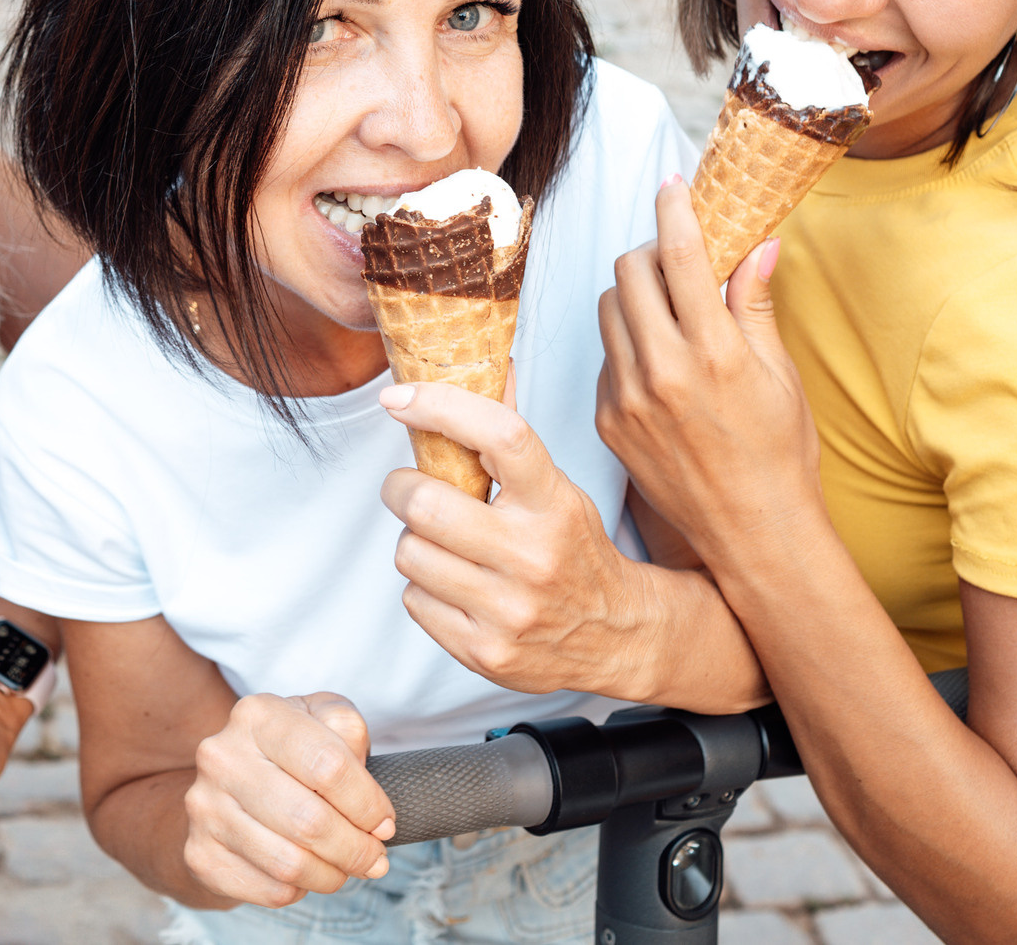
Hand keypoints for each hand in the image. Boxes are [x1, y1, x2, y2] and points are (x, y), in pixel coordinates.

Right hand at [183, 693, 392, 907]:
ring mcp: (205, 808)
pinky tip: (306, 872)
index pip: (328, 765)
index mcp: (257, 715)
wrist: (226, 788)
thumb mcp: (321, 721)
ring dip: (333, 874)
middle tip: (375, 857)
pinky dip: (301, 890)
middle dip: (357, 848)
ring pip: (290, 863)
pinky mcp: (201, 855)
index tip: (384, 822)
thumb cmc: (288, 753)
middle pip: (309, 821)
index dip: (368, 803)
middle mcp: (222, 758)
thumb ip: (348, 730)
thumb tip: (369, 792)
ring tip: (345, 866)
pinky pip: (270, 890)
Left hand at [377, 384, 656, 699]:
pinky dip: (424, 589)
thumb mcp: (556, 489)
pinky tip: (457, 586)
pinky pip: (414, 601)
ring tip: (444, 545)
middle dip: (402, 490)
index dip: (442, 406)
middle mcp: (533, 555)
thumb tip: (489, 365)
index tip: (399, 397)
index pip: (501, 435)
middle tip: (410, 489)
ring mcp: (509, 608)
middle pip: (426, 504)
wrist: (617, 637)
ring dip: (415, 543)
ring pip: (410, 553)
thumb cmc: (574, 551)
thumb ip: (511, 438)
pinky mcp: (485, 651)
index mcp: (554, 503)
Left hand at [597, 176, 822, 567]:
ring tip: (666, 309)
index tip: (672, 186)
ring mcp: (628, 398)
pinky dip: (626, 343)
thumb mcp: (779, 375)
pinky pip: (605, 357)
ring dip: (633, 294)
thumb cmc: (779, 452)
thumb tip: (759, 244)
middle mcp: (664, 372)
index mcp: (714, 353)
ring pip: (607, 309)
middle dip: (650, 252)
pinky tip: (657, 361)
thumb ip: (756, 305)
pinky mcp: (608, 421)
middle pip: (629, 272)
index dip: (673, 210)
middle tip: (676, 260)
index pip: (681, 256)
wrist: (752, 531)